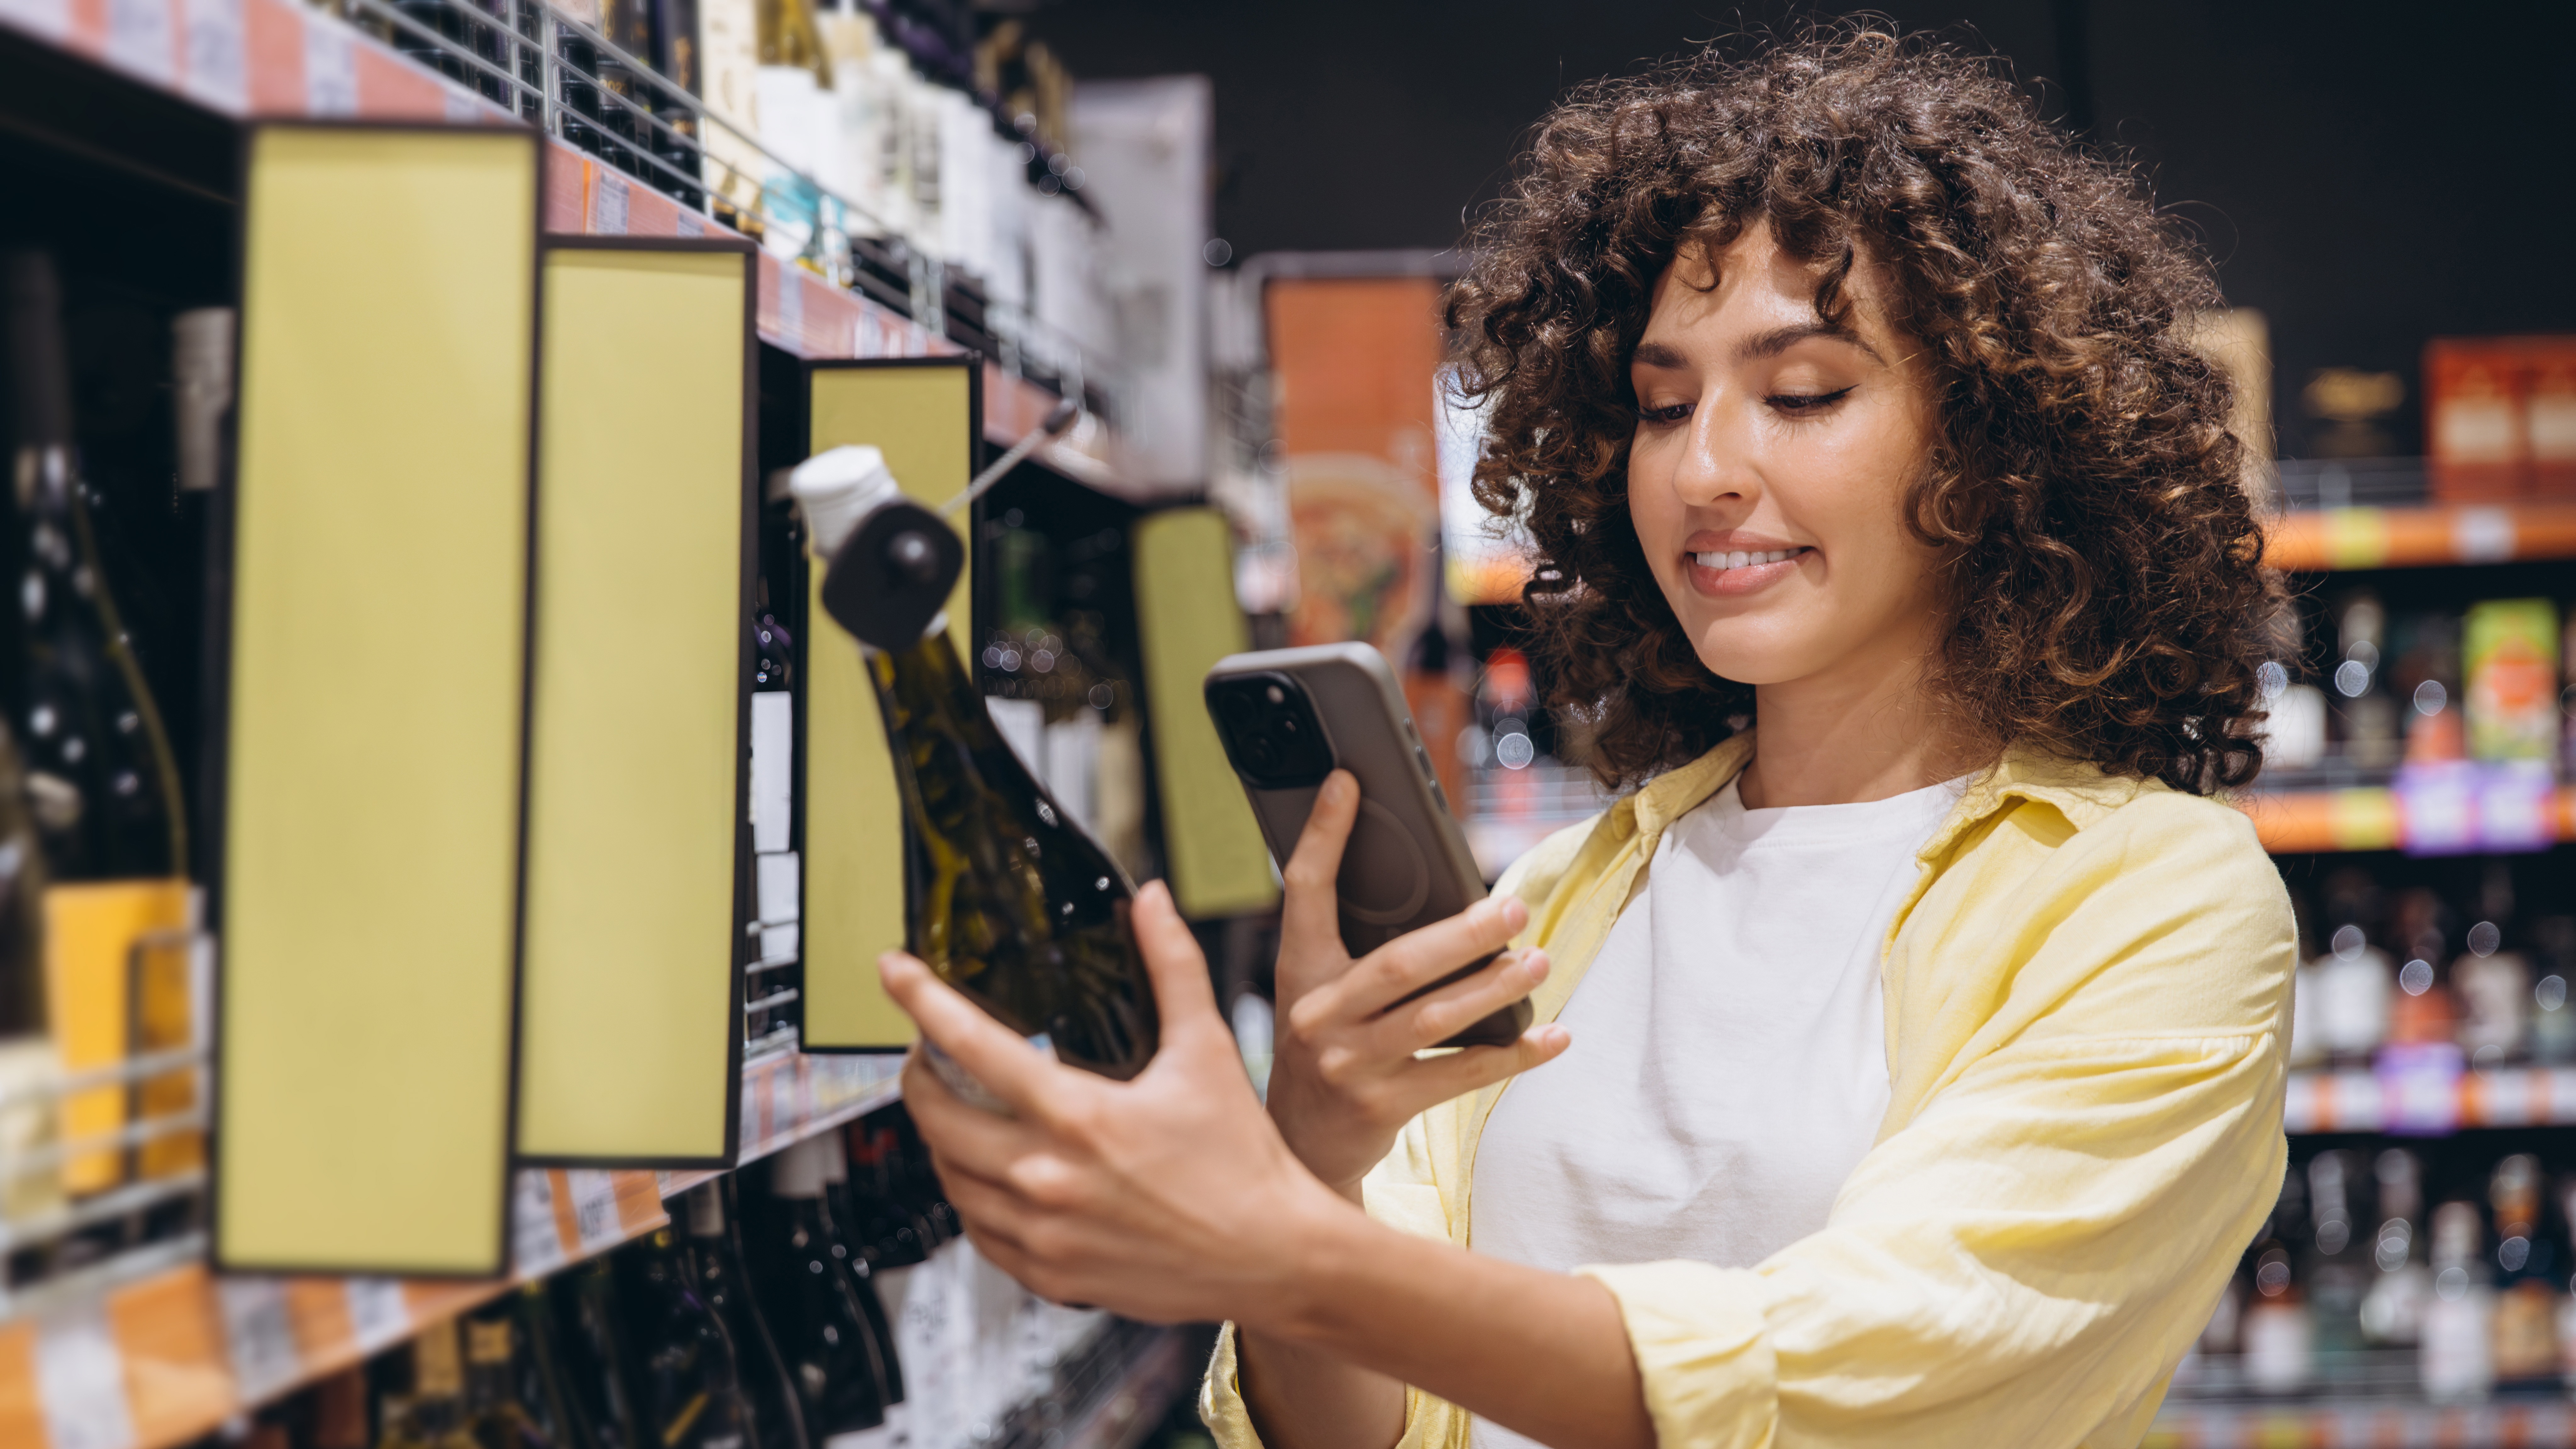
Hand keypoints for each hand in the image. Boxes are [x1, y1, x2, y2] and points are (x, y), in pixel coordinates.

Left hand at [879, 881, 1353, 1326]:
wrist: (1273, 1255)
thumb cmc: (1244, 1160)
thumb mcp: (1207, 1051)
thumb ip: (1173, 968)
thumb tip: (1154, 903)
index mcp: (1080, 1118)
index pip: (973, 1047)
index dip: (922, 1001)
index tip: (894, 973)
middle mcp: (1048, 1179)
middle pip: (938, 1120)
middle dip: (917, 1077)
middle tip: (926, 1054)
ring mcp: (1044, 1235)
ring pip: (950, 1179)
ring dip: (942, 1139)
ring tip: (958, 1110)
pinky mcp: (1051, 1276)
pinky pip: (978, 1234)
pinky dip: (972, 1198)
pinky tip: (989, 1175)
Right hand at [1268, 771, 1568, 1194]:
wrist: (1298, 1147)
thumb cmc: (1323, 1052)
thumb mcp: (1318, 996)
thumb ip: (1357, 953)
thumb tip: (1440, 903)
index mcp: (1297, 974)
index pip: (1304, 891)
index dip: (1323, 835)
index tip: (1349, 783)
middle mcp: (1317, 1016)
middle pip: (1398, 963)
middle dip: (1462, 934)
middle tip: (1513, 909)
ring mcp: (1349, 1064)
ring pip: (1435, 1018)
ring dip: (1496, 989)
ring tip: (1539, 962)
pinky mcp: (1381, 1107)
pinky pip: (1460, 1075)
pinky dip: (1512, 1055)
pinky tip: (1551, 1038)